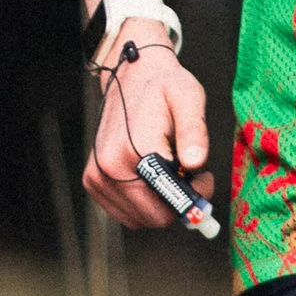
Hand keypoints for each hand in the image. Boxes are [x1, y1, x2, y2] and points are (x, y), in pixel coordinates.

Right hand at [82, 39, 215, 230]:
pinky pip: (126, 213)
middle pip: (156, 217)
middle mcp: (110, 167)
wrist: (129, 76)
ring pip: (141, 219)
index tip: (202, 177)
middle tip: (189, 174)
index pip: (170, 204)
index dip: (194, 198)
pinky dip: (143, 203)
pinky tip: (151, 177)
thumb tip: (195, 163)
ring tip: (169, 171)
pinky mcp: (92, 182)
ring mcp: (98, 177)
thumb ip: (194, 131)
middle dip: (178, 203)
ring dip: (161, 204)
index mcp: (136, 149)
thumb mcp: (188, 98)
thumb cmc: (163, 87)